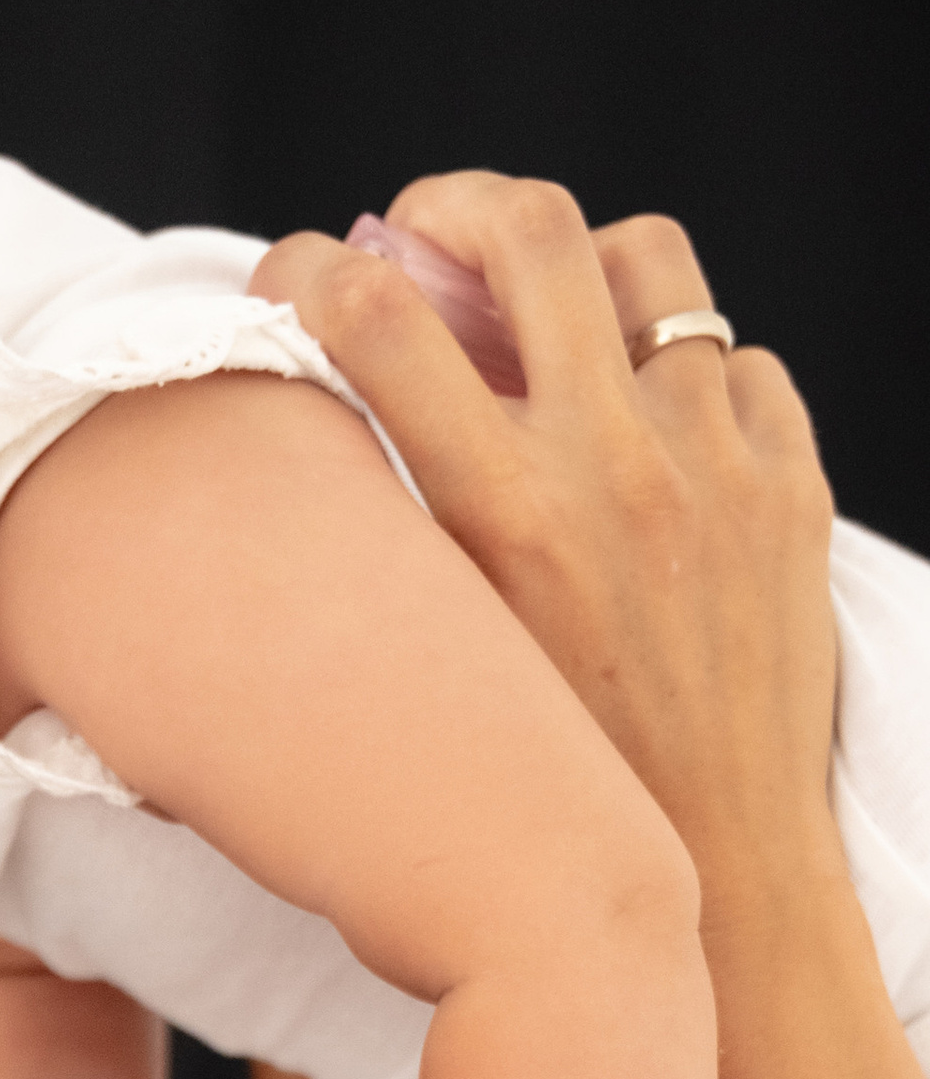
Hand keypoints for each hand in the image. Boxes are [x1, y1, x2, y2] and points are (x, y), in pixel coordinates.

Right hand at [253, 177, 838, 911]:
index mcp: (499, 515)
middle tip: (425, 239)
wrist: (716, 872)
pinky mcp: (790, 484)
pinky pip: (737, 359)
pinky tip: (648, 436)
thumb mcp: (434, 656)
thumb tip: (338, 408)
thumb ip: (392, 529)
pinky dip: (682, 371)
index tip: (288, 277)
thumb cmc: (546, 788)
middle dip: (455, 206)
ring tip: (549, 321)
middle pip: (529, 226)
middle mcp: (612, 466)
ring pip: (648, 259)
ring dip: (580, 271)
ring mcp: (716, 464)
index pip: (370, 314)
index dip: (305, 267)